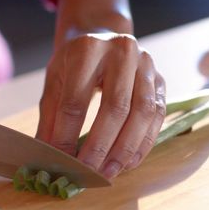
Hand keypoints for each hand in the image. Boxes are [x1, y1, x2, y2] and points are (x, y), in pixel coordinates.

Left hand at [36, 32, 165, 178]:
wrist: (103, 36)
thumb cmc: (75, 64)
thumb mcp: (55, 82)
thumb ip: (51, 118)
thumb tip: (47, 156)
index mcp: (88, 49)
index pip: (76, 101)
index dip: (67, 135)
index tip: (62, 161)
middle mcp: (122, 52)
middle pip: (115, 107)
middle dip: (100, 146)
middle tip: (88, 173)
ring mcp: (146, 65)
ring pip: (142, 113)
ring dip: (125, 149)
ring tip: (109, 173)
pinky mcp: (161, 80)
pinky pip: (157, 116)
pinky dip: (143, 143)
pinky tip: (128, 162)